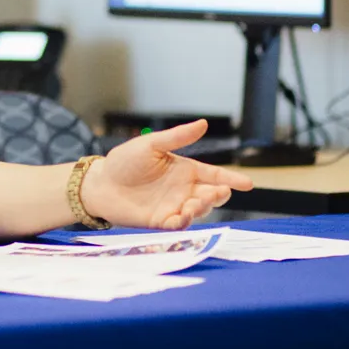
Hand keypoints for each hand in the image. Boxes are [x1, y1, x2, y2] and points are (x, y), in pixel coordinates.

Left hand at [80, 120, 254, 229]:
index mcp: (185, 170)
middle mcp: (183, 189)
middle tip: (217, 192)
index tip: (248, 184)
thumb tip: (203, 123)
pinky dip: (182, 222)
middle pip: (211, 196)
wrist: (100, 182)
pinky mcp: (160, 221)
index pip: (214, 174)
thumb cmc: (124, 161)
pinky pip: (177, 224)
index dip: (231, 179)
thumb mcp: (152, 144)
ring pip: (198, 211)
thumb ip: (178, 137)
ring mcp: (173, 206)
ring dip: (201, 209)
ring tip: (193, 204)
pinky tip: (180, 216)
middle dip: (218, 196)